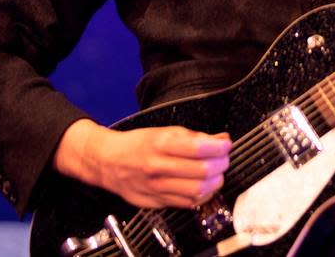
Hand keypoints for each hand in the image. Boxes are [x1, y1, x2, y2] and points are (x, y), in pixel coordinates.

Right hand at [54, 118, 230, 208]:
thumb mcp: (165, 132)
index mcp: (161, 144)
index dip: (220, 147)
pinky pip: (187, 203)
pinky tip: (204, 187)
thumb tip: (221, 140)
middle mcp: (158, 166)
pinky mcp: (156, 202)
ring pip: (198, 190)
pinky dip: (202, 196)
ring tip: (217, 174)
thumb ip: (195, 137)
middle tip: (224, 159)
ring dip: (215, 182)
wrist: (108, 162)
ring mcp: (157, 187)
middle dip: (221, 165)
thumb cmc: (137, 144)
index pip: (199, 148)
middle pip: (202, 171)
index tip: (226, 145)